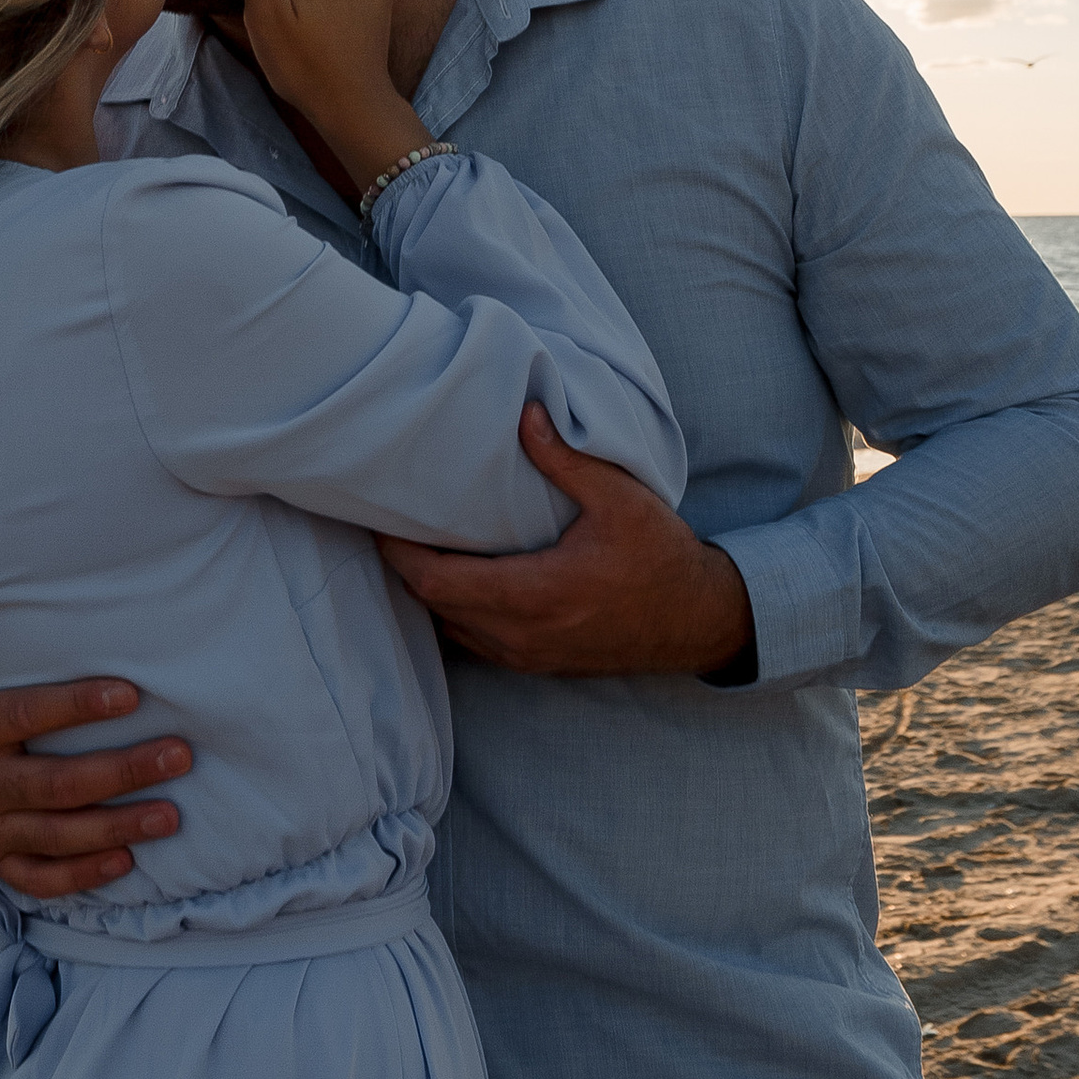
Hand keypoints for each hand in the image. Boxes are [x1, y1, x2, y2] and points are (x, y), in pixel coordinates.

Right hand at [0, 601, 193, 896]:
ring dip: (119, 828)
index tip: (131, 695)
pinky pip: (36, 876)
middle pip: (60, 784)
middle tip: (179, 756)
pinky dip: (80, 877)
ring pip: (59, 836)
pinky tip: (124, 863)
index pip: (28, 718)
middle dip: (125, 771)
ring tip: (171, 814)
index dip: (78, 707)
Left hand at [379, 405, 755, 678]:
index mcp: (534, 594)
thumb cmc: (661, 558)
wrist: (698, 621)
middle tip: (391, 518)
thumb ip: (567, 460)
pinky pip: (473, 640)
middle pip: (433, 604)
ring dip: (429, 590)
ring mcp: (526, 656)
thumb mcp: (621, 500)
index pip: (436, 581)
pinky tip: (458, 575)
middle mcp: (521, 635)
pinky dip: (454, 610)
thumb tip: (525, 415)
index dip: (398, 552)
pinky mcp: (535, 663)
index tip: (381, 517)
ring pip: (450, 626)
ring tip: (418, 542)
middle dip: (405, 565)